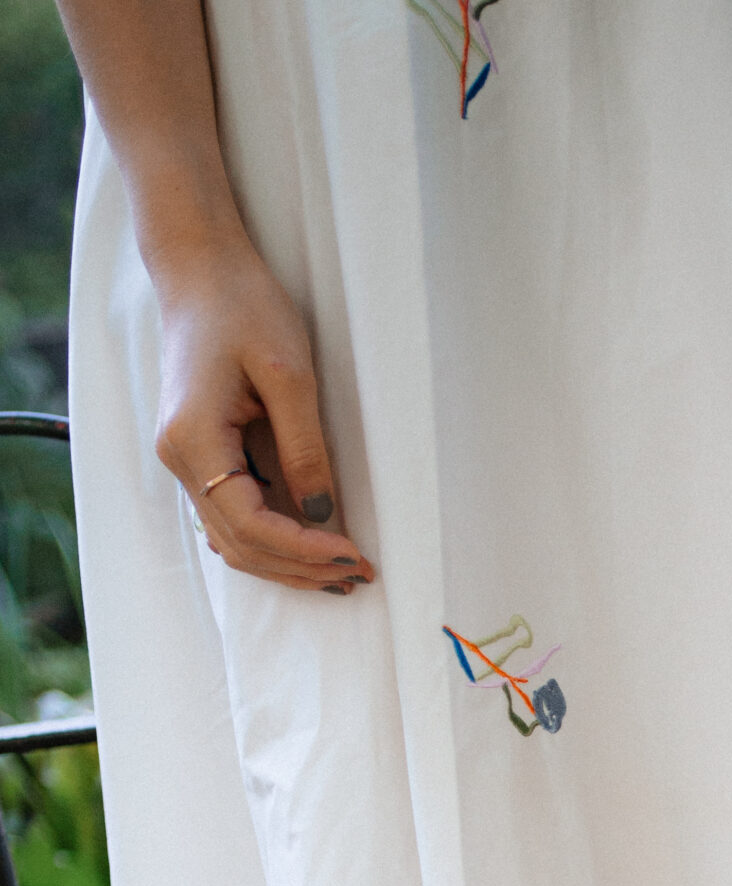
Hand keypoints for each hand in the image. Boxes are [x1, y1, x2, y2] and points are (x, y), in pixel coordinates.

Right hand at [151, 240, 374, 591]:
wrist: (201, 272)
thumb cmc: (243, 306)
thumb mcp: (289, 373)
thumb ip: (305, 448)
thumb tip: (322, 513)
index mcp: (194, 439)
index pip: (251, 525)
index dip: (304, 549)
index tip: (353, 554)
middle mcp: (179, 459)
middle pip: (240, 546)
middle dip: (302, 568)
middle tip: (359, 574)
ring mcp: (185, 461)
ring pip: (234, 542)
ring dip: (288, 564)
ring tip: (342, 572)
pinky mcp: (200, 457)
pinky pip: (233, 518)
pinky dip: (273, 541)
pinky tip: (312, 547)